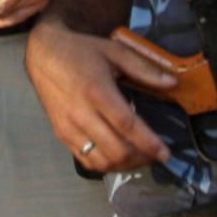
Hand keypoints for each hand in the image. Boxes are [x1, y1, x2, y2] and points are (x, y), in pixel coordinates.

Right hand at [25, 18, 172, 170]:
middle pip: (116, 150)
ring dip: (124, 165)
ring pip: (101, 161)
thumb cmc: (81, 51)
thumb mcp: (114, 51)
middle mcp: (81, 114)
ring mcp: (69, 127)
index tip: (165, 153)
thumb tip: (172, 83)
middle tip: (155, 154)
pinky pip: (86, 160)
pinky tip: (117, 156)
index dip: (149, 143)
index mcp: (97, 91)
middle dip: (141, 158)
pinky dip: (105, 164)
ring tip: (139, 157)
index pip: (127, 125)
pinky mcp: (61, 134)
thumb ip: (143, 69)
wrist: (43, 54)